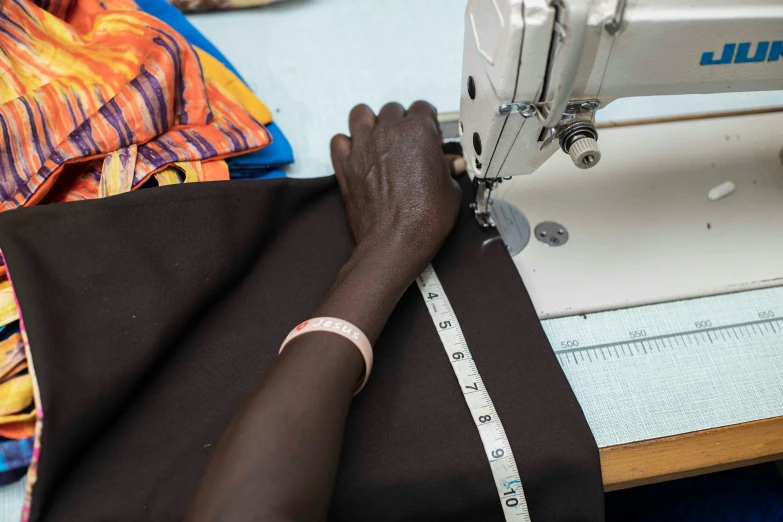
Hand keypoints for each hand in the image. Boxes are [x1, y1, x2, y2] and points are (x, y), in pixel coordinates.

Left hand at [330, 101, 464, 284]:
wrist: (394, 243)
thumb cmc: (423, 220)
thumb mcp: (450, 191)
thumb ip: (448, 170)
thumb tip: (451, 165)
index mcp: (417, 131)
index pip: (423, 109)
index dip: (429, 123)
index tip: (431, 138)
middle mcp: (387, 132)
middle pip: (393, 110)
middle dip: (402, 123)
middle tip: (409, 145)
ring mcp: (363, 147)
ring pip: (361, 114)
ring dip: (371, 122)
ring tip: (380, 140)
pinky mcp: (345, 165)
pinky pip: (339, 141)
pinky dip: (346, 145)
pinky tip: (358, 156)